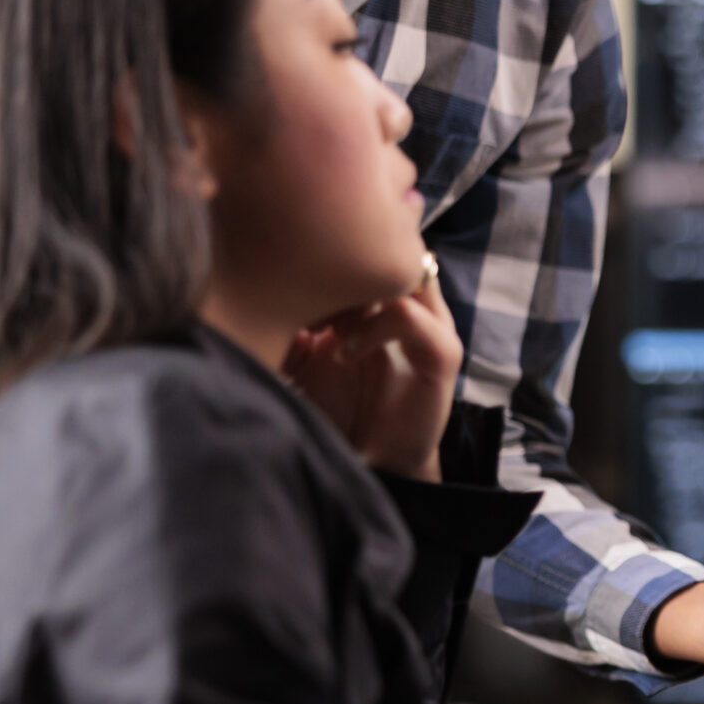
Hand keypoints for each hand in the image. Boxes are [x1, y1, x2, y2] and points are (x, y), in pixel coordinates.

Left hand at [283, 263, 462, 480]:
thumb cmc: (334, 407)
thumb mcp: (299, 354)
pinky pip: (410, 317)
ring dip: (358, 292)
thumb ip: (291, 314)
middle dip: (343, 266)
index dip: (323, 252)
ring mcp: (431, 324)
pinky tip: (343, 352)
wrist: (369, 461)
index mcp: (380, 295)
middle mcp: (409, 301)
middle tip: (303, 295)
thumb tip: (261, 276)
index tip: (284, 282)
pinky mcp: (442, 353)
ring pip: (403, 272)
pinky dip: (372, 328)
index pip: (366, 243)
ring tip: (325, 326)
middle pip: (389, 247)